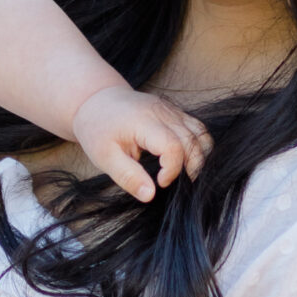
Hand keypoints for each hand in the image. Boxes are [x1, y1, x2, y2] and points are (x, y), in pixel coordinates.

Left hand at [69, 85, 210, 203]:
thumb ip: (128, 177)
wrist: (97, 100)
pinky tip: (187, 162)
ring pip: (200, 133)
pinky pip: (196, 128)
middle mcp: (161, 112)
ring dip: (199, 157)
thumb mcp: (105, 158)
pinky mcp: (175, 112)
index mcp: (142, 122)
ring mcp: (171, 110)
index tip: (160, 182)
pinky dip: (198, 146)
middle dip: (191, 167)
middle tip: (177, 184)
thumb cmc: (99, 131)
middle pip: (191, 140)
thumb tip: (150, 196)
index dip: (172, 169)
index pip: (172, 146)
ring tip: (186, 175)